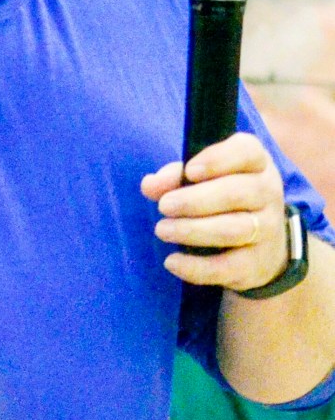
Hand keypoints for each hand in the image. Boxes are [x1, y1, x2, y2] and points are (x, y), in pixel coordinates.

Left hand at [140, 132, 288, 291]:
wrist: (261, 242)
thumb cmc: (221, 194)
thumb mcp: (200, 176)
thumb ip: (173, 176)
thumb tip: (150, 185)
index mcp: (255, 161)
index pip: (246, 151)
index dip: (217, 159)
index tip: (189, 170)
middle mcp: (268, 191)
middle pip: (236, 193)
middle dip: (195, 200)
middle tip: (164, 206)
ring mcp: (268, 228)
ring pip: (234, 229)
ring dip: (193, 230)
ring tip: (162, 230)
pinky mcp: (258, 263)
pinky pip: (229, 267)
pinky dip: (198, 267)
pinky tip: (173, 262)